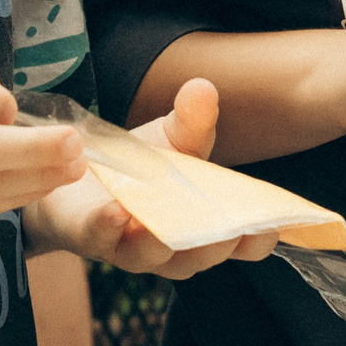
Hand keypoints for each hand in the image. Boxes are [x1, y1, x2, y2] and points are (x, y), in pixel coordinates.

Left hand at [25, 78, 280, 279]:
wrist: (75, 175)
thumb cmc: (138, 167)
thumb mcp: (171, 139)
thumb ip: (192, 120)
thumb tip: (203, 88)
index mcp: (205, 225)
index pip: (245, 242)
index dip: (261, 235)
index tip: (270, 221)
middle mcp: (176, 246)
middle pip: (204, 254)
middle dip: (216, 242)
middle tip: (227, 227)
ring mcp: (134, 247)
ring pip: (157, 257)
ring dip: (163, 242)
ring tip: (167, 226)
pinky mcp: (93, 237)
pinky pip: (103, 238)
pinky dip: (110, 225)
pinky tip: (115, 209)